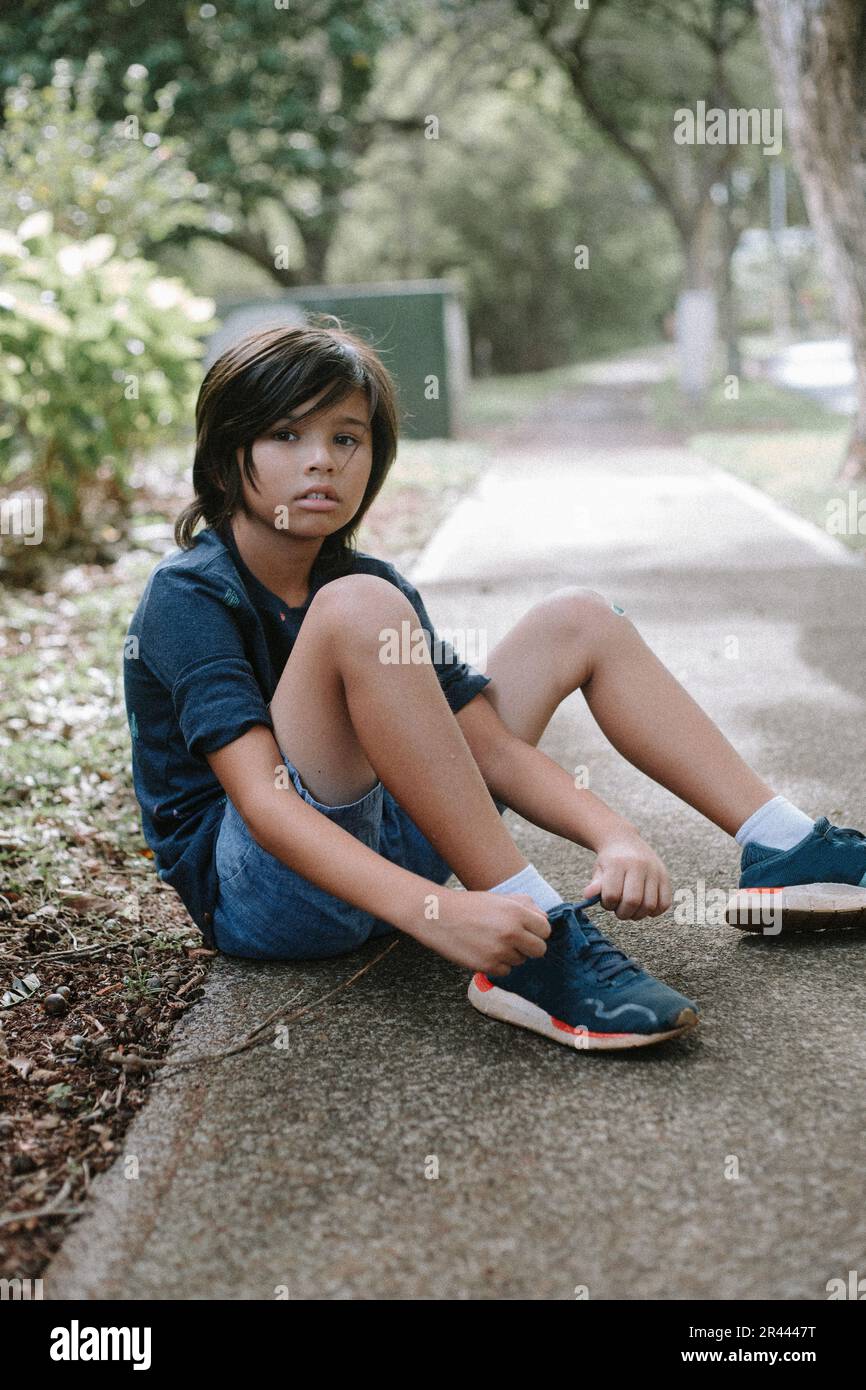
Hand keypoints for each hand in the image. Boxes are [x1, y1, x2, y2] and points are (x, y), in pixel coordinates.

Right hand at [427, 890, 551, 976]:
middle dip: (530, 947)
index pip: (546, 929)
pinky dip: (498, 964)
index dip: (538, 931)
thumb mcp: (501, 898)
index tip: (528, 931)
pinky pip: (505, 971)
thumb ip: (527, 906)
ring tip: (493, 941)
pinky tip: (485, 951)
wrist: (438, 916)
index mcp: (516, 911)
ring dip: (511, 955)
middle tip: (515, 941)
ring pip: (521, 961)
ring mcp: (500, 950)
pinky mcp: (487, 965)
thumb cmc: (470, 906)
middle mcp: (511, 931)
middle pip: (539, 950)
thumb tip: (545, 920)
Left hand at [583, 831, 670, 919]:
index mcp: (618, 863)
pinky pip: (664, 903)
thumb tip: (588, 896)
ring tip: (631, 909)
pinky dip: (654, 911)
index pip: (613, 895)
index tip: (607, 901)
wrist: (624, 840)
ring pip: (650, 905)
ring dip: (638, 914)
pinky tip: (644, 907)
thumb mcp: (598, 870)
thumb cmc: (609, 861)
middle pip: (633, 901)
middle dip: (623, 913)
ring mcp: (654, 870)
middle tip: (619, 910)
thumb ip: (595, 885)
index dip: (608, 904)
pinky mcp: (665, 876)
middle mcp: (639, 865)